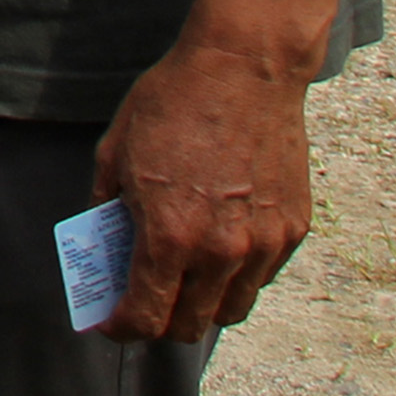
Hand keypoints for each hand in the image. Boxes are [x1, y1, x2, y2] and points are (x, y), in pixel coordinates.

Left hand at [87, 35, 315, 342]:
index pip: (146, 317)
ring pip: (231, 310)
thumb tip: (102, 250)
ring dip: (202, 306)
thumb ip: (106, 209)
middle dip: (161, 324)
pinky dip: (238, 276)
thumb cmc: (173, 103)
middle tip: (146, 302)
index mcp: (170, 235)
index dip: (123, 328)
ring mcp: (262, 243)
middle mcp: (220, 251)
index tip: (112, 323)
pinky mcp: (293, 229)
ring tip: (185, 281)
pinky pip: (261, 276)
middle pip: (190, 327)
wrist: (243, 67)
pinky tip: (221, 247)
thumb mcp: (117, 152)